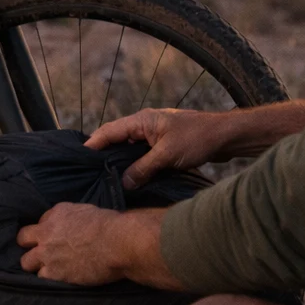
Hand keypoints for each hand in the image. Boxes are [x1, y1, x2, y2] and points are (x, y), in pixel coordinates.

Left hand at [17, 204, 181, 289]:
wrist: (118, 244)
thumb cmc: (111, 226)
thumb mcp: (89, 211)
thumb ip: (74, 218)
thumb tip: (75, 226)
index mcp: (57, 213)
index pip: (41, 221)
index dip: (47, 230)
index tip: (55, 236)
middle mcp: (46, 232)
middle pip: (22, 239)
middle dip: (30, 245)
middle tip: (41, 252)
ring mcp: (47, 254)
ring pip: (26, 262)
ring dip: (36, 264)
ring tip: (49, 268)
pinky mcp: (53, 273)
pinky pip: (41, 278)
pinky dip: (49, 278)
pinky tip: (58, 278)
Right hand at [85, 108, 235, 188]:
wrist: (226, 136)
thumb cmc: (197, 139)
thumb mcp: (167, 156)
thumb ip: (143, 169)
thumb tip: (124, 183)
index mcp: (142, 120)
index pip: (109, 131)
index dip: (93, 144)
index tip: (78, 158)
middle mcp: (145, 125)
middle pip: (116, 139)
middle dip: (102, 153)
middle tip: (87, 171)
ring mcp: (154, 134)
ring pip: (129, 148)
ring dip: (119, 160)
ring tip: (104, 177)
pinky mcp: (163, 144)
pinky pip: (141, 153)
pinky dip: (133, 163)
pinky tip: (129, 176)